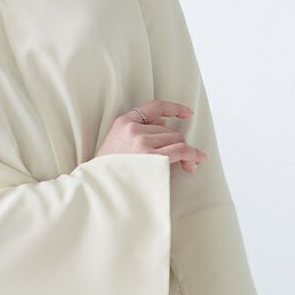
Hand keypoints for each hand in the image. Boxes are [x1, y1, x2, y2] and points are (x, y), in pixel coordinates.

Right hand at [94, 99, 209, 172]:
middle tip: (185, 159)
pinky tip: (198, 160)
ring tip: (188, 166)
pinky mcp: (152, 157)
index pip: (154, 107)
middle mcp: (133, 129)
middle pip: (169, 130)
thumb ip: (136, 130)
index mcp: (123, 122)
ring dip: (186, 152)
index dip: (174, 108)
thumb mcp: (115, 143)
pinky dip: (194, 154)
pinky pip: (182, 150)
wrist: (96, 188)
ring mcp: (142, 142)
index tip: (188, 113)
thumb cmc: (108, 171)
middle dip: (179, 144)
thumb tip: (165, 123)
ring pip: (177, 140)